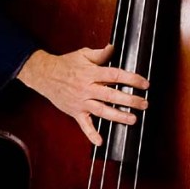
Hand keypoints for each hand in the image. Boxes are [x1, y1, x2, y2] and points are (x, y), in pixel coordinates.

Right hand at [17, 44, 148, 145]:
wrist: (45, 75)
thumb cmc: (65, 64)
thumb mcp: (83, 54)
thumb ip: (100, 53)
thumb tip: (114, 47)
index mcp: (90, 73)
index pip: (115, 75)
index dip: (131, 79)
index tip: (145, 83)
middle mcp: (87, 88)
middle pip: (111, 95)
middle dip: (130, 100)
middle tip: (144, 103)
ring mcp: (81, 101)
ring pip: (102, 110)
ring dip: (118, 116)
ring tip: (133, 119)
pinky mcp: (75, 112)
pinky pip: (84, 124)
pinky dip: (91, 134)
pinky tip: (100, 141)